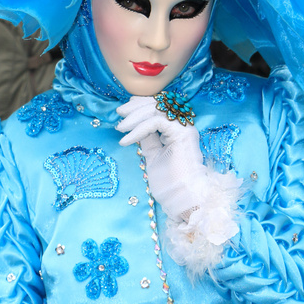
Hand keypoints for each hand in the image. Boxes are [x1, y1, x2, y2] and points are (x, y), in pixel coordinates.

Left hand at [117, 96, 208, 219]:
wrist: (183, 198)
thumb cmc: (170, 183)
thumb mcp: (153, 155)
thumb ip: (148, 139)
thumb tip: (136, 126)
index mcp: (177, 130)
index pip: (159, 107)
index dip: (141, 104)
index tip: (123, 111)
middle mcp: (183, 126)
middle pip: (158, 104)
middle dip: (136, 106)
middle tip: (119, 114)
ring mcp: (184, 128)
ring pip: (157, 110)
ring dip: (135, 117)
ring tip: (120, 128)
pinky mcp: (182, 134)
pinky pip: (156, 122)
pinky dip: (138, 129)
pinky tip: (126, 140)